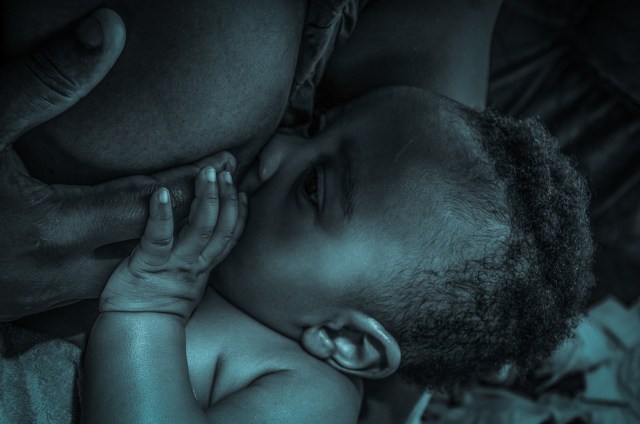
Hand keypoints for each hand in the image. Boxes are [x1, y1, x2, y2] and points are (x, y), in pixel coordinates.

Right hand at [0, 9, 234, 320]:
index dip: (188, 181)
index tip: (223, 162)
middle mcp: (63, 270)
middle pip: (148, 242)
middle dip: (186, 212)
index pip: (148, 203)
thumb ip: (45, 84)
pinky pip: (96, 282)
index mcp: (57, 227)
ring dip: (157, 241)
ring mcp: (47, 294)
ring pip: (126, 270)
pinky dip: (122, 256)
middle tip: (217, 186)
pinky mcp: (31, 304)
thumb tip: (107, 31)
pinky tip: (126, 241)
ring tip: (185, 213)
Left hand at [100, 166, 246, 322]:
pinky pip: (159, 237)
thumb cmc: (153, 303)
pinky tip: (162, 193)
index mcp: (202, 267)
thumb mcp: (184, 281)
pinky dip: (163, 214)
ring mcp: (174, 264)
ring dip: (206, 198)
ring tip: (207, 173)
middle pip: (220, 228)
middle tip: (226, 172)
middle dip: (226, 198)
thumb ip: (193, 258)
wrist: (134, 331)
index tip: (241, 192)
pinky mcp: (148, 265)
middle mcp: (194, 264)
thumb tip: (197, 235)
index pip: (230, 237)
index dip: (239, 214)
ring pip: (200, 229)